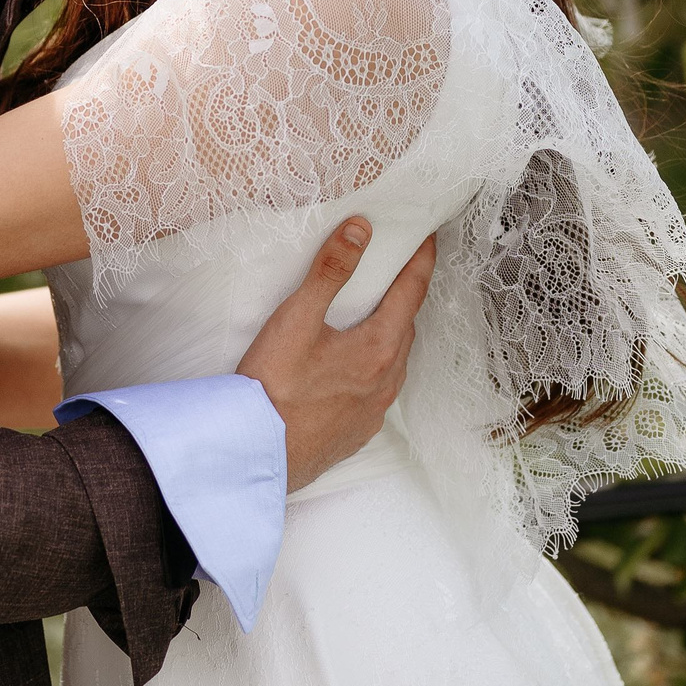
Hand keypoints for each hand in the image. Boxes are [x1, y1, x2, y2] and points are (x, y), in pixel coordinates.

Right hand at [236, 222, 435, 491]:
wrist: (256, 455)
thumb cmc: (273, 388)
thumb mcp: (297, 319)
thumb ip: (330, 272)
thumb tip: (360, 230)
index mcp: (378, 348)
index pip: (411, 293)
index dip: (421, 261)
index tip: (428, 238)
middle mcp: (385, 381)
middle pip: (406, 328)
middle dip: (406, 297)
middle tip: (399, 272)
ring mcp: (373, 411)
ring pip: (395, 362)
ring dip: (392, 334)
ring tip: (377, 317)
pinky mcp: (356, 432)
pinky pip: (378, 391)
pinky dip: (375, 368)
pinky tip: (354, 369)